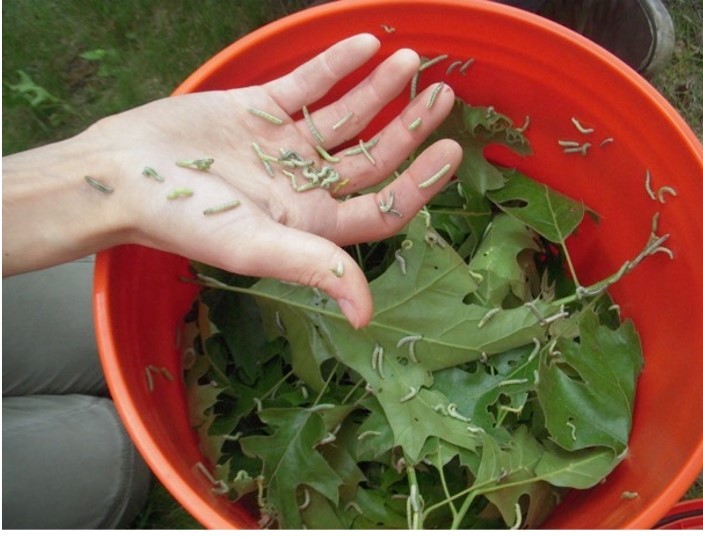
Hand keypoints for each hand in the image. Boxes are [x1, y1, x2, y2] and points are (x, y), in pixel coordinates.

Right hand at [3, 34, 461, 327]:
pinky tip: (365, 46)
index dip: (418, 183)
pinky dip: (335, 66)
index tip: (450, 151)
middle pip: (371, 158)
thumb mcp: (252, 246)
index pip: (379, 206)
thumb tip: (367, 314)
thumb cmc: (182, 220)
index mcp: (311, 224)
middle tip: (441, 98)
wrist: (122, 175)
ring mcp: (285, 145)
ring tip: (411, 62)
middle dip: (409, 128)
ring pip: (346, 117)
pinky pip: (307, 85)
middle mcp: (306, 185)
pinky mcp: (260, 109)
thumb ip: (313, 268)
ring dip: (379, 91)